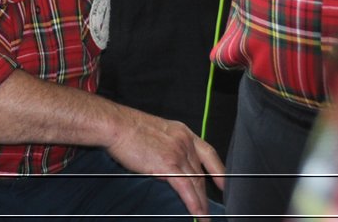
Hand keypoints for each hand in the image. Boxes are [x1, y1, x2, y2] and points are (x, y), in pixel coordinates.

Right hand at [104, 108, 224, 219]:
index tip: (223, 183)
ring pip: (196, 183)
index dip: (218, 170)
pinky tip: (198, 214)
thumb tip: (168, 166)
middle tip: (208, 209)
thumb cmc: (125, 126)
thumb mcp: (154, 131)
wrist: (114, 124)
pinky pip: (186, 189)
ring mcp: (178, 153)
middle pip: (200, 173)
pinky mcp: (168, 165)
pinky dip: (194, 204)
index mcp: (182, 131)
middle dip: (205, 193)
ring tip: (204, 217)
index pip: (208, 152)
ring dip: (201, 203)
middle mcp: (184, 142)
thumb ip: (167, 146)